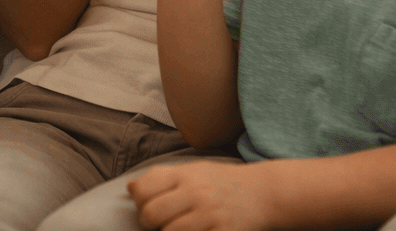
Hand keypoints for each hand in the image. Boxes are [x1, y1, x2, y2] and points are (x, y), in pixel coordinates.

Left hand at [127, 160, 271, 230]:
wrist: (264, 193)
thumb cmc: (222, 182)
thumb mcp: (194, 170)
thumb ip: (163, 177)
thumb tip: (131, 189)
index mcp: (184, 174)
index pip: (143, 190)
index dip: (139, 203)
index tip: (146, 206)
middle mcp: (195, 192)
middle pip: (152, 214)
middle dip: (148, 224)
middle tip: (158, 224)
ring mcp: (210, 214)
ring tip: (177, 228)